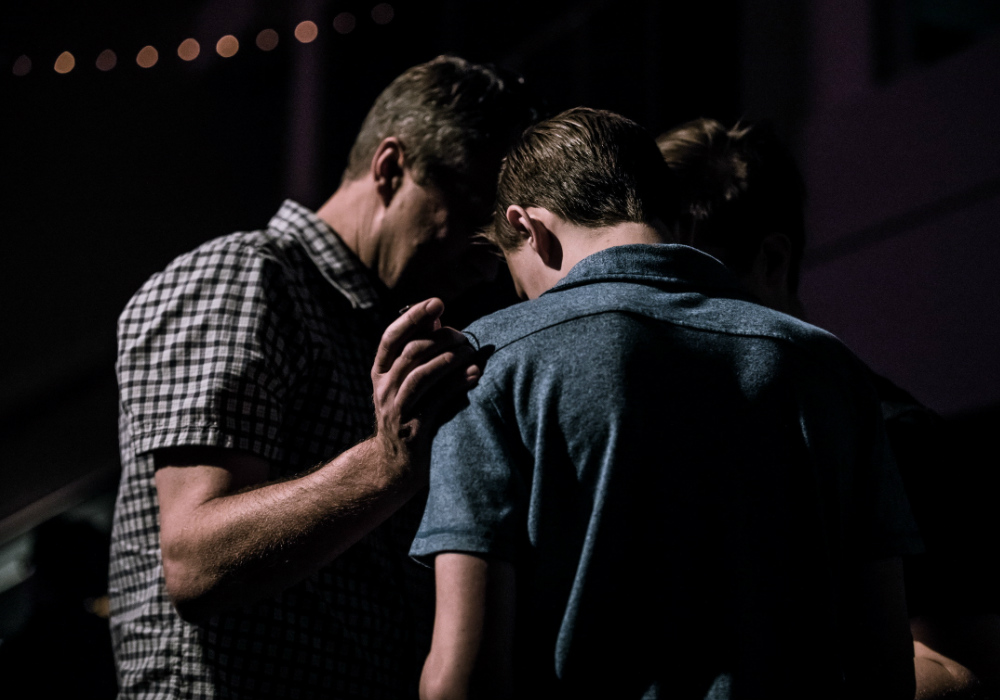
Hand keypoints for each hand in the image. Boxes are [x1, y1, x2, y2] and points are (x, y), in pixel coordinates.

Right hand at [371, 298, 481, 461]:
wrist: (397, 465)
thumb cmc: (411, 413)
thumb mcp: (408, 382)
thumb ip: (419, 352)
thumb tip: (437, 319)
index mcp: (380, 372)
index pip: (391, 336)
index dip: (413, 316)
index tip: (437, 302)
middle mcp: (384, 388)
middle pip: (410, 353)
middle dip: (441, 339)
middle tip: (464, 336)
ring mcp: (396, 410)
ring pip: (421, 375)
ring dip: (449, 359)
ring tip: (470, 352)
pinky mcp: (414, 430)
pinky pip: (436, 402)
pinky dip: (456, 385)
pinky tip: (474, 375)